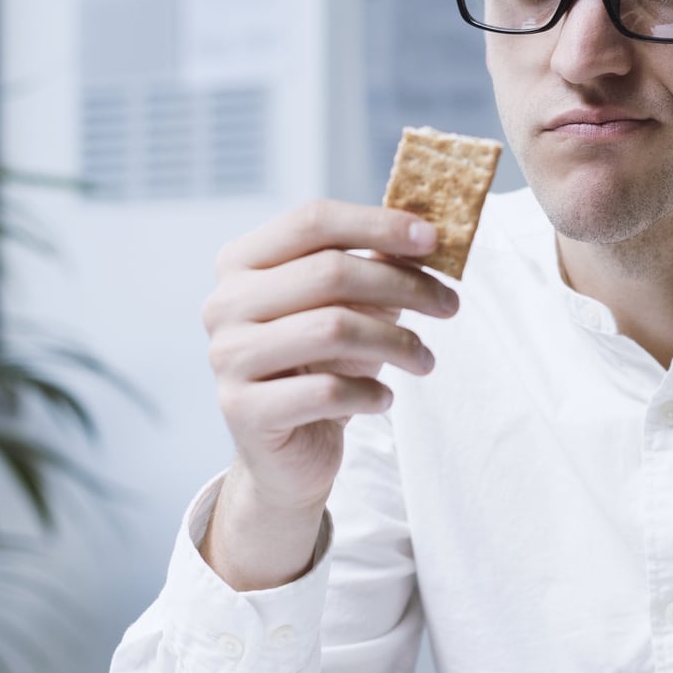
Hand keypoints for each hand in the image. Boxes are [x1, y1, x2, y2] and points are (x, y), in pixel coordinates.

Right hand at [198, 200, 457, 590]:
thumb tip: (426, 234)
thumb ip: (374, 265)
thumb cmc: (320, 366)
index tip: (434, 240)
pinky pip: (327, 391)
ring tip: (425, 360)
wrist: (285, 451)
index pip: (312, 221)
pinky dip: (370, 393)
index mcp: (241, 262)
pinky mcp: (244, 410)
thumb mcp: (347, 308)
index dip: (378, 224)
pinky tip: (384, 399)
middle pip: (328, 273)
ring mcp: (228, 357)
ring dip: (396, 342)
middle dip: (402, 285)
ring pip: (332, 329)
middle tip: (449, 304)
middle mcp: (223, 304)